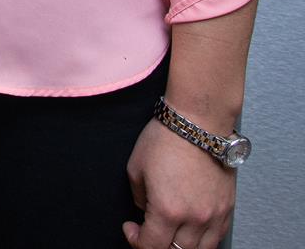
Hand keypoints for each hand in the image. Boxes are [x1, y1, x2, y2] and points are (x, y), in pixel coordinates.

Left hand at [123, 118, 235, 248]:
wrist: (199, 123)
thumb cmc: (166, 139)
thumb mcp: (136, 168)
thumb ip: (139, 197)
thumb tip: (145, 210)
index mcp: (168, 210)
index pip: (152, 246)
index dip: (136, 241)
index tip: (131, 228)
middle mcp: (195, 218)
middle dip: (157, 245)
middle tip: (147, 231)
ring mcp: (215, 215)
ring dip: (181, 246)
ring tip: (169, 232)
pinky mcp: (228, 209)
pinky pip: (217, 238)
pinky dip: (202, 240)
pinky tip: (190, 230)